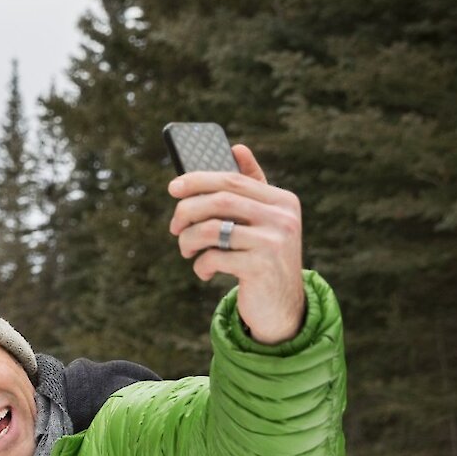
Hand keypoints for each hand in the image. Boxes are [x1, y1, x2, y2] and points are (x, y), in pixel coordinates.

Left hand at [167, 144, 304, 344]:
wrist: (283, 308)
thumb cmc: (264, 258)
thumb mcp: (263, 222)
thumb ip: (251, 188)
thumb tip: (236, 147)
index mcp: (283, 200)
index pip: (232, 179)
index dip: (198, 180)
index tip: (173, 188)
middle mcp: (283, 217)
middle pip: (220, 200)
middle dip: (187, 211)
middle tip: (174, 227)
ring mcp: (274, 242)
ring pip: (212, 229)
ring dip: (189, 241)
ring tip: (187, 251)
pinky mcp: (261, 267)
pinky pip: (215, 257)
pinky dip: (201, 265)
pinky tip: (205, 273)